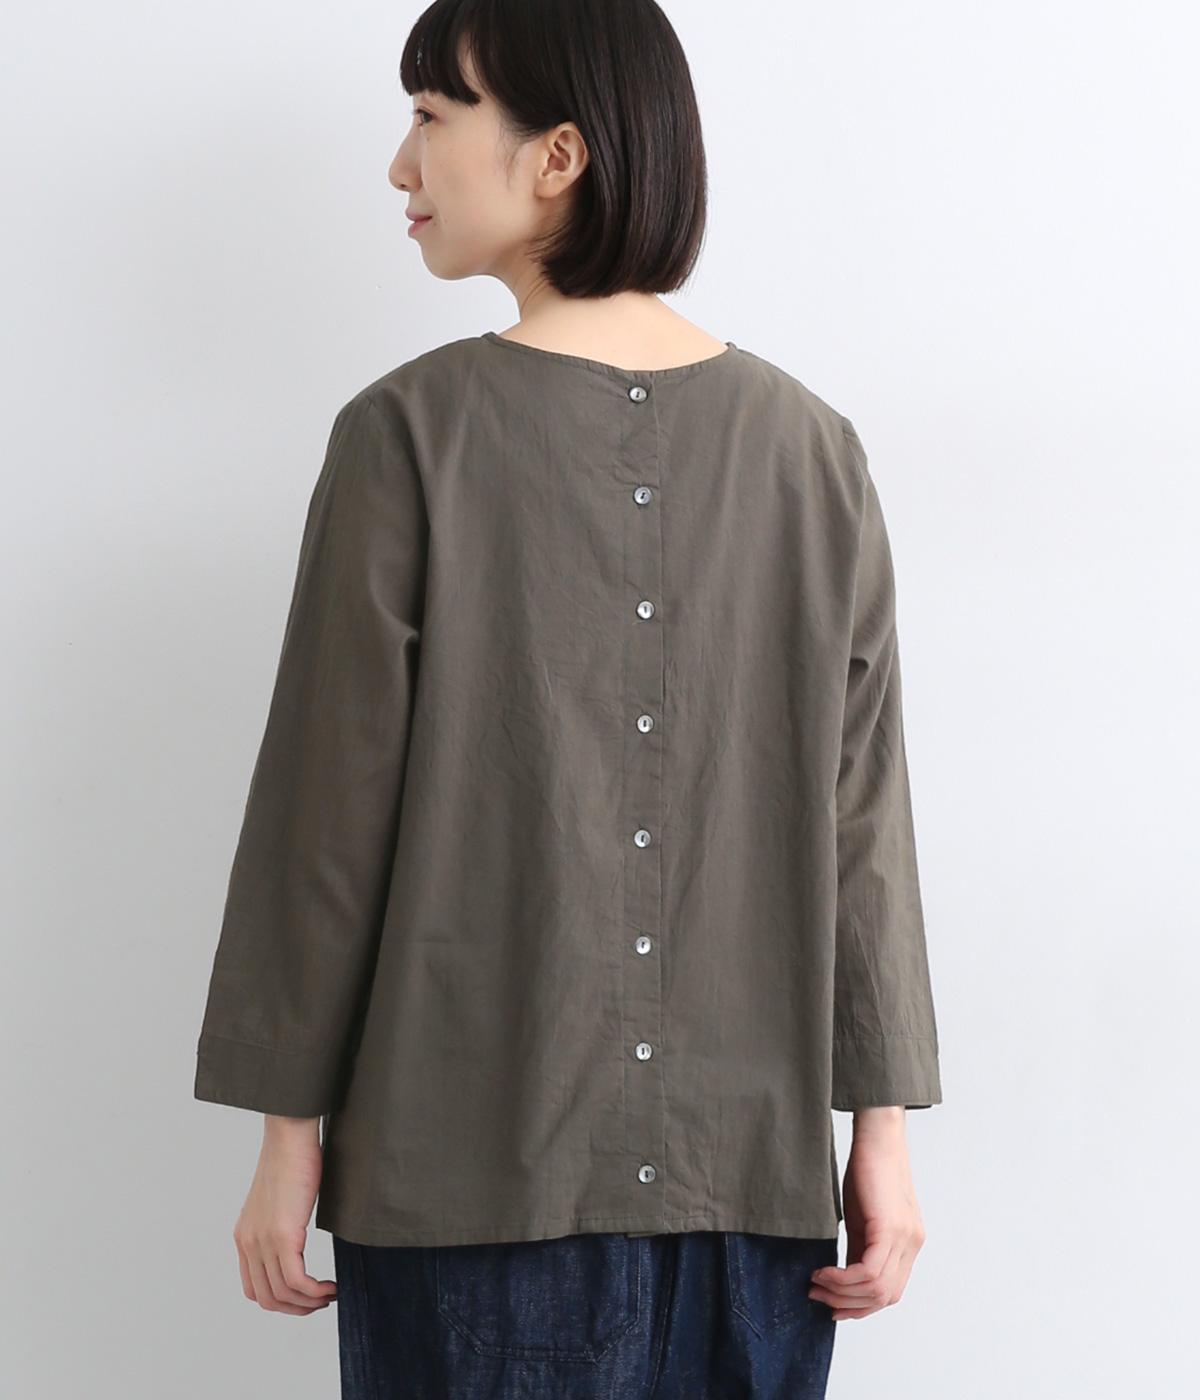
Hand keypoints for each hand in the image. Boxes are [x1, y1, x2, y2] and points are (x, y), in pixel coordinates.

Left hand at [232, 1115, 336, 1314]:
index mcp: (244, 1236)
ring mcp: (263, 1241)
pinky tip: (331, 1286)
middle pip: (267, 1299)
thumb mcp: (280, 1199)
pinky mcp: (283, 1235)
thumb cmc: (292, 1158)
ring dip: (309, 1303)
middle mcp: (248, 1243)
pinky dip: (315, 1291)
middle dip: (296, 1309)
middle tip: (322, 1301)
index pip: (254, 1288)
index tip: (306, 1296)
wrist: (290, 1134)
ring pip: (283, 1294)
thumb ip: (281, 1222)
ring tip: (331, 1294)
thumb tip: (298, 1239)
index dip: (281, 1301)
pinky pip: (297, 1281)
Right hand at [807, 1107, 926, 1320]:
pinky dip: (843, 1279)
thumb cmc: (867, 1170)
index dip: (860, 1306)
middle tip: (818, 1295)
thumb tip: (843, 1277)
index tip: (832, 1304)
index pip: (889, 1292)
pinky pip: (870, 1272)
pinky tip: (824, 1271)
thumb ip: (860, 1247)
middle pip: (885, 1297)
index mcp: (908, 1244)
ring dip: (841, 1293)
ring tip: (816, 1282)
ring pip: (877, 1289)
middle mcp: (912, 1245)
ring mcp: (905, 1239)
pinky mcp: (891, 1228)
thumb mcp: (863, 1218)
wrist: (877, 1136)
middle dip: (848, 1304)